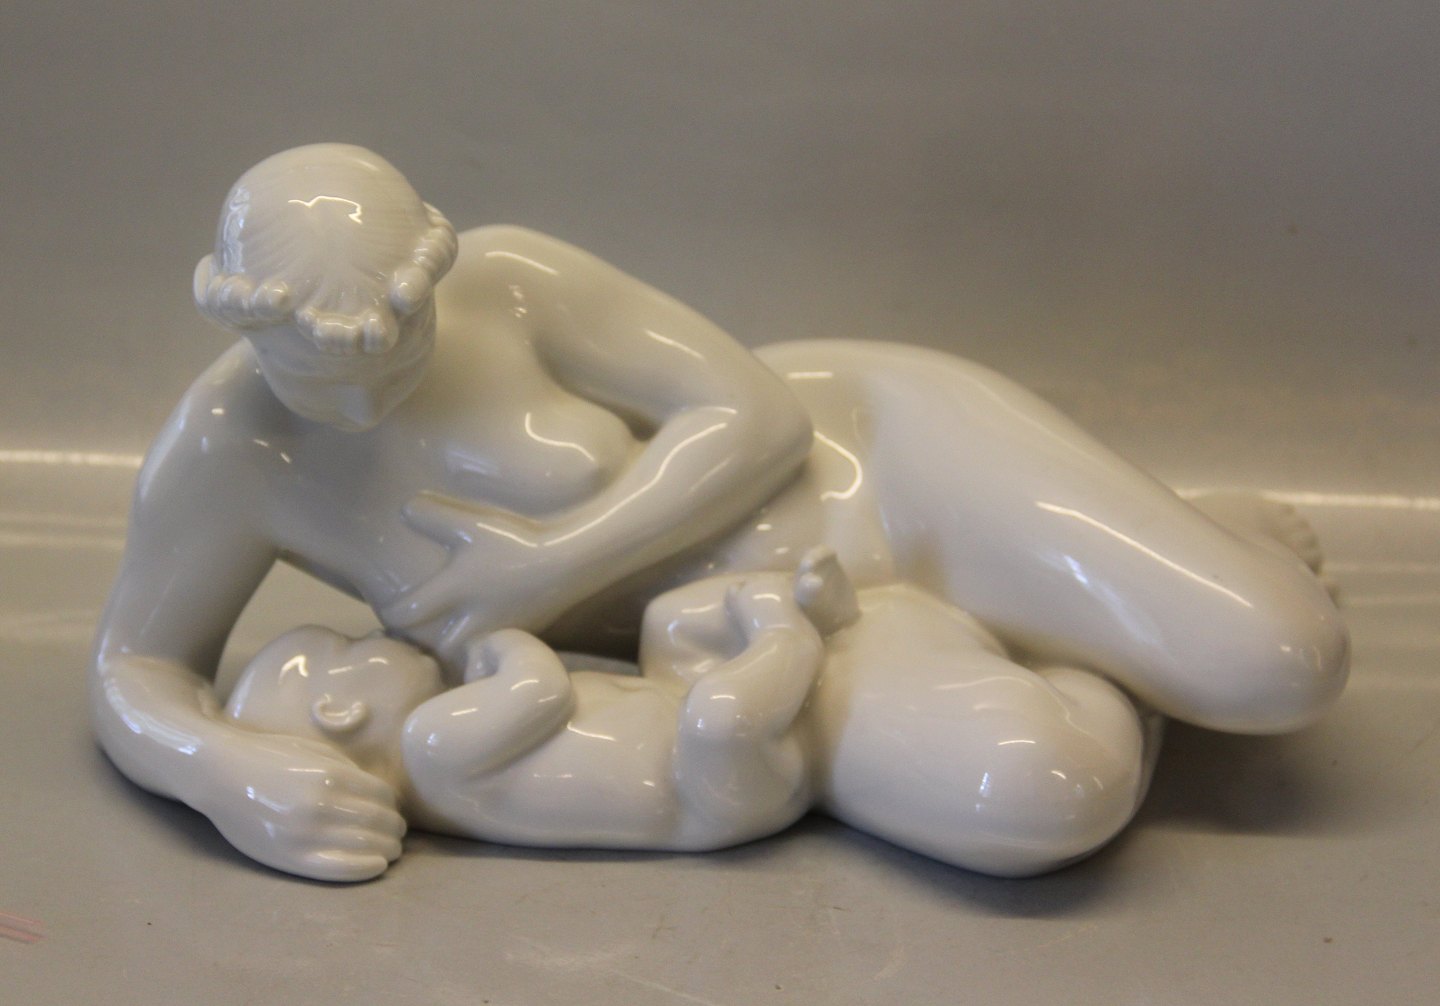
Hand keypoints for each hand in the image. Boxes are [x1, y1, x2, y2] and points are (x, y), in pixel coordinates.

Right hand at [199, 731, 405, 881]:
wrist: (220, 775)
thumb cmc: (270, 758)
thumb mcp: (316, 752)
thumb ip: (349, 772)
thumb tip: (381, 796)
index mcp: (332, 777)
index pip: (383, 797)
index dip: (393, 805)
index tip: (393, 809)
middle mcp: (322, 807)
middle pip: (380, 823)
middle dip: (395, 829)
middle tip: (397, 832)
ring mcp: (306, 835)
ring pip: (367, 847)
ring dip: (387, 849)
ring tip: (390, 850)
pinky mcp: (290, 858)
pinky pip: (339, 869)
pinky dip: (366, 869)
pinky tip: (378, 866)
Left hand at [382, 491, 567, 656]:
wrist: (569, 563)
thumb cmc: (515, 542)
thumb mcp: (471, 524)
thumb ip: (433, 516)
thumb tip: (402, 509)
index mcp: (456, 589)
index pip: (408, 612)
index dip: (391, 612)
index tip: (389, 609)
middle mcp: (472, 617)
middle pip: (436, 649)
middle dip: (424, 648)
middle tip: (417, 638)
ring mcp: (496, 630)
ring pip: (464, 656)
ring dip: (454, 655)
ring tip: (448, 647)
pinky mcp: (518, 635)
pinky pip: (491, 652)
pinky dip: (482, 654)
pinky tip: (481, 641)